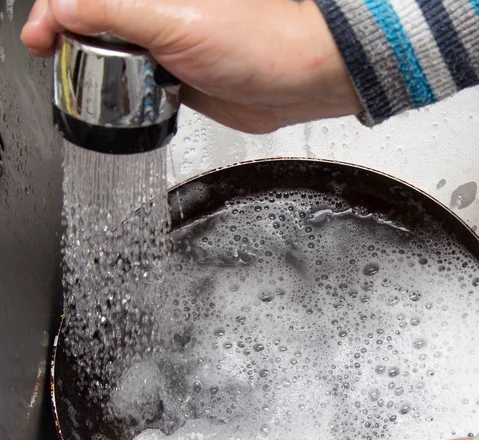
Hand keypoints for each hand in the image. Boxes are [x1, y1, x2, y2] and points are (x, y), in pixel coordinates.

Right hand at [21, 0, 360, 132]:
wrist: (293, 83)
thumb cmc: (254, 42)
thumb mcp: (172, 20)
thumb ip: (113, 13)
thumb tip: (63, 9)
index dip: (55, 13)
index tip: (39, 39)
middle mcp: (155, 15)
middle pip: (93, 24)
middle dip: (66, 41)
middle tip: (51, 61)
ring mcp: (164, 49)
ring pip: (112, 56)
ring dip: (90, 69)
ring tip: (75, 84)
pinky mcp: (175, 81)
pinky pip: (136, 85)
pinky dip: (119, 93)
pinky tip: (109, 101)